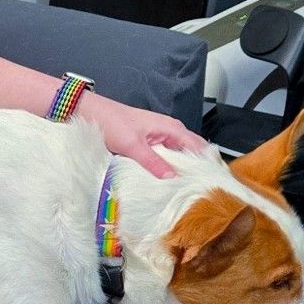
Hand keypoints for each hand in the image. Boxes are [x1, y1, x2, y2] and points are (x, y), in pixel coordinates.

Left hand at [80, 93, 207, 177]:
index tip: (211, 180)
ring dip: (180, 170)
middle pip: (191, 153)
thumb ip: (152, 162)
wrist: (92, 114)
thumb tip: (172, 177)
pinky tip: (165, 181)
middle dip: (195, 169)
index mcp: (172, 128)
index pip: (199, 147)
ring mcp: (159, 139)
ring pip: (177, 157)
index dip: (207, 163)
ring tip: (184, 189)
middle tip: (198, 189)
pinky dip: (166, 168)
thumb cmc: (112, 123)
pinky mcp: (149, 145)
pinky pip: (164, 158)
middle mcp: (170, 132)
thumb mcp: (133, 145)